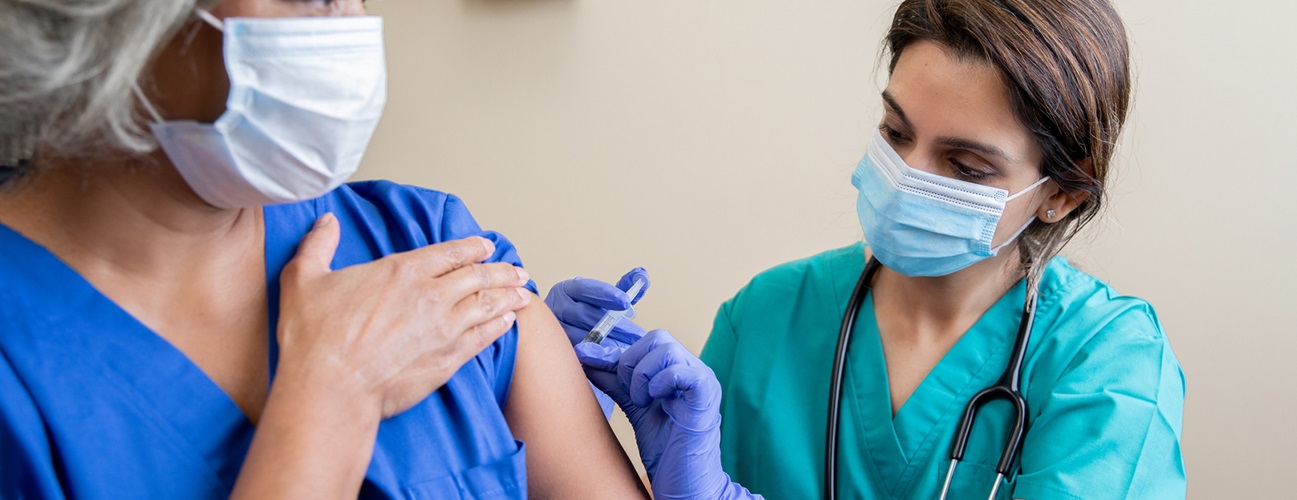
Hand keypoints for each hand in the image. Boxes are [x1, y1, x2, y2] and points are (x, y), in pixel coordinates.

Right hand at [276, 213, 531, 417]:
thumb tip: (326, 221)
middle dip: (501, 271)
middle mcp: (430, 296)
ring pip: (487, 304)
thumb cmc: (314, 339)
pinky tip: (508, 322)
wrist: (330, 389)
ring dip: (509, 296)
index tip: (487, 246)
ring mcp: (444, 328)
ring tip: (524, 292)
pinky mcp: (448, 359)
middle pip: (477, 277)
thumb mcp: (304, 279)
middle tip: (518, 270)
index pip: (448, 252)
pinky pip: (484, 337)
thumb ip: (319, 245)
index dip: (471, 247)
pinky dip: (499, 326)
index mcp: (401, 271)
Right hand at [545, 268, 649, 416]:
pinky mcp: (555, 351)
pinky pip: (576, 355)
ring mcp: (553, 330)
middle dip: (614, 326)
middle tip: (637, 335)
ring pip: (580, 337)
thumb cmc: (589, 315)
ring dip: (607, 344)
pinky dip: (596, 358)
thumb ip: (624, 288)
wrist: (563, 338)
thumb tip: (641, 274)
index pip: (585, 288)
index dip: (607, 294)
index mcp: (567, 290)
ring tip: (629, 350)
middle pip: (585, 315)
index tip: (626, 302)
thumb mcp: (606, 300)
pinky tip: (614, 362)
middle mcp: (556, 307)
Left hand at [576, 330, 759, 499]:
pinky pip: (681, 371)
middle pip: (657, 337)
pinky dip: (659, 383)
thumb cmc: (665, 449)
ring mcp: (702, 380)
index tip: (589, 360)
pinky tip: (654, 402)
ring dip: (642, 374)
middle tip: (628, 392)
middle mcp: (693, 369)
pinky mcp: (706, 396)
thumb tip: (587, 357)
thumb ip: (615, 381)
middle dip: (631, 361)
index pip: (648, 341)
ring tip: (641, 401)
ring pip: (666, 349)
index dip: (618, 351)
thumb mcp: (634, 406)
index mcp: (679, 369)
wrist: (684, 482)